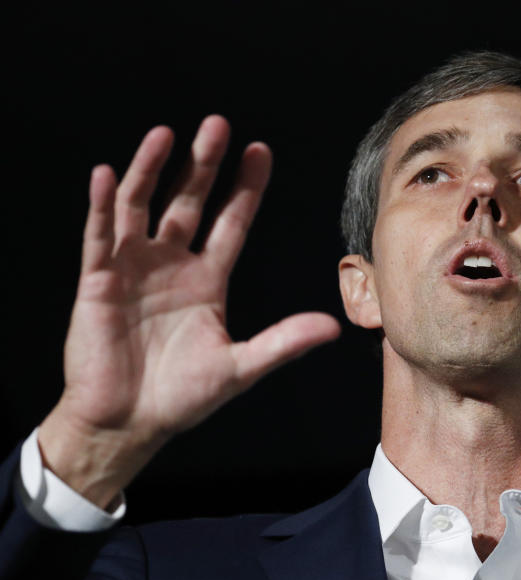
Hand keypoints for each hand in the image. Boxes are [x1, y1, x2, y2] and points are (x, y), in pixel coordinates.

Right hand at [38, 116, 340, 507]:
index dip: (244, 188)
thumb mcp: (240, 366)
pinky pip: (99, 236)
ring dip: (151, 170)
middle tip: (218, 126)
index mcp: (207, 280)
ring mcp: (133, 269)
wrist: (128, 423)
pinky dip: (102, 206)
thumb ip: (283, 342)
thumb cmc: (181, 397)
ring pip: (142, 207)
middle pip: (189, 203)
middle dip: (203, 164)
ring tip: (166, 134)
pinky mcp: (98, 282)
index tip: (260, 151)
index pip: (230, 222)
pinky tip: (108, 175)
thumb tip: (333, 326)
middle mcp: (171, 265)